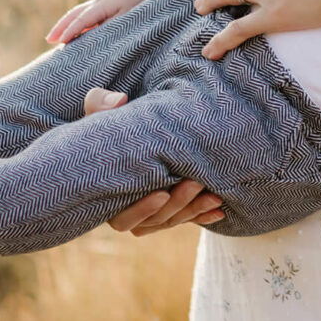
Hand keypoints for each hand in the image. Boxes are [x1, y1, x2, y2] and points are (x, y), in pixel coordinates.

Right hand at [45, 0, 147, 44]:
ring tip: (51, 38)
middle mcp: (95, 3)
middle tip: (48, 40)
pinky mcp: (97, 6)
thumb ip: (110, 27)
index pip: (82, 20)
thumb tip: (94, 37)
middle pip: (73, 15)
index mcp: (101, 5)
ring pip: (74, 14)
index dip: (71, 31)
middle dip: (60, 27)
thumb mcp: (126, 17)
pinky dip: (70, 23)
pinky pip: (79, 15)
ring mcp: (95, 3)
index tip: (61, 42)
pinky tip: (66, 33)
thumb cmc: (136, 5)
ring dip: (62, 25)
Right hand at [81, 88, 225, 232]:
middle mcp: (130, 209)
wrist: (132, 128)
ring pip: (173, 219)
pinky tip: (219, 210)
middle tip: (196, 182)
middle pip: (155, 220)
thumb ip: (100, 104)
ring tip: (215, 194)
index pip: (123, 218)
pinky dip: (202, 215)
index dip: (142, 210)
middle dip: (177, 204)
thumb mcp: (100, 111)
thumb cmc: (110, 121)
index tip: (162, 194)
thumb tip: (120, 100)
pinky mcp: (171, 207)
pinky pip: (187, 217)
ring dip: (194, 209)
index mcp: (109, 195)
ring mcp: (152, 211)